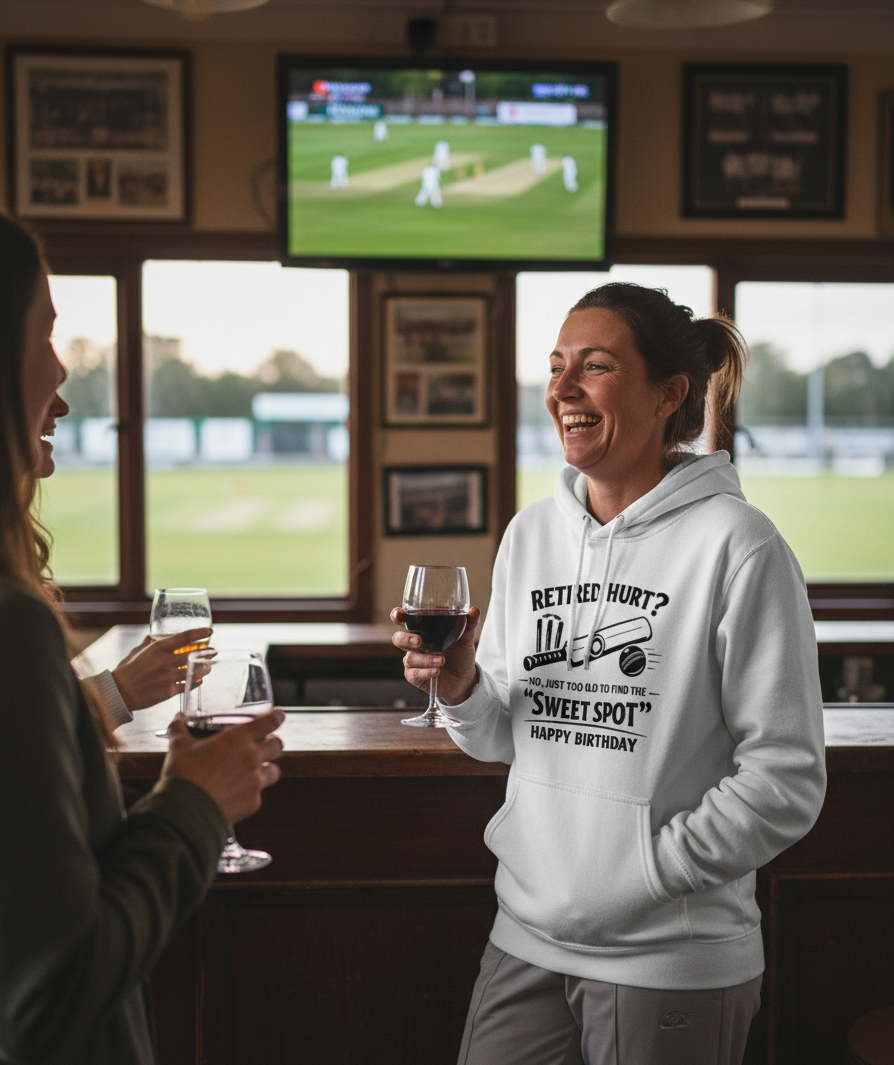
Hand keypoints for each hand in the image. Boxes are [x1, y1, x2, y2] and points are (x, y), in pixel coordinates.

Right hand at [112, 628, 212, 710]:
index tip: (210, 631)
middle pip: (194, 654)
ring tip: (208, 667)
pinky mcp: (168, 691)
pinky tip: (199, 680)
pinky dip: (195, 682)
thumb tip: (151, 636)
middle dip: (207, 652)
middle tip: (213, 651)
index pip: (185, 637)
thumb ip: (147, 643)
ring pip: (194, 671)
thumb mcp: (136, 652)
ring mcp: (168, 677)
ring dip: (204, 669)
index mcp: (158, 648)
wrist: (118, 692)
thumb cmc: (126, 671)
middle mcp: (165, 661)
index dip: (200, 633)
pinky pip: (188, 685)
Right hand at [162, 710, 284, 824]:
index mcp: (238, 739)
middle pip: (278, 746)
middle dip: (273, 744)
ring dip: (267, 768)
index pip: (270, 722)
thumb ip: (179, 729)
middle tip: (265, 746)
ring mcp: (255, 782)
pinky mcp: (253, 803)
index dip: (277, 717)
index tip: (279, 716)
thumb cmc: (183, 775)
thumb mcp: (179, 746)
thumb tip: (177, 718)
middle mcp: (252, 758)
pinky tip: (237, 794)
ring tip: (254, 771)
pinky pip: (259, 794)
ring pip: (274, 771)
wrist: (184, 812)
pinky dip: (251, 792)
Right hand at [390, 606, 480, 704]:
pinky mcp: (415, 677)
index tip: (399, 614)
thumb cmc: (460, 654)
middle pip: (398, 638)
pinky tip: (436, 671)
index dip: (398, 616)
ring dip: (425, 659)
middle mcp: (414, 644)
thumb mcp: (466, 638)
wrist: (465, 679)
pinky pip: (414, 674)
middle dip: (406, 639)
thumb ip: (468, 624)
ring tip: (442, 661)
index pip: (404, 620)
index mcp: (422, 630)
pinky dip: (425, 672)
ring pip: (409, 658)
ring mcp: (413, 661)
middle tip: (419, 641)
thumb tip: (474, 610)